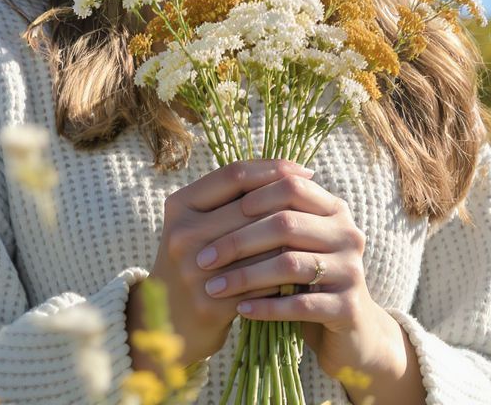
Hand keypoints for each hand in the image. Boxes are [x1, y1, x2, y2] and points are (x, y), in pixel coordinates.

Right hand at [132, 158, 315, 367]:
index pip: (234, 174)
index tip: (304, 170)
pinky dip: (284, 275)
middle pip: (249, 207)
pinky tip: (304, 268)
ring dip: (291, 239)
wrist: (169, 321)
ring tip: (317, 232)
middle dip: (289, 202)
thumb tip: (288, 170)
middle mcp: (182, 234)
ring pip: (260, 245)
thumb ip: (231, 197)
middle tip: (321, 200)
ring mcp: (193, 271)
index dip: (273, 168)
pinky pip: (260, 283)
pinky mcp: (210, 304)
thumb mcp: (199, 222)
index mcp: (179, 205)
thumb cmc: (196, 259)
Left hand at [192, 170, 405, 382]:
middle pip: (286, 224)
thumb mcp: (295, 242)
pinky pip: (300, 305)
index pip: (291, 186)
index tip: (215, 216)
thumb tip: (221, 191)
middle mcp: (347, 233)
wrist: (350, 330)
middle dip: (239, 240)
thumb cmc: (307, 278)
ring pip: (290, 264)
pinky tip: (240, 310)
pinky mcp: (349, 307)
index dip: (253, 197)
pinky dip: (266, 306)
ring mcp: (351, 270)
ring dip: (246, 276)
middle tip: (204, 258)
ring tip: (214, 287)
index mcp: (333, 209)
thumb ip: (273, 216)